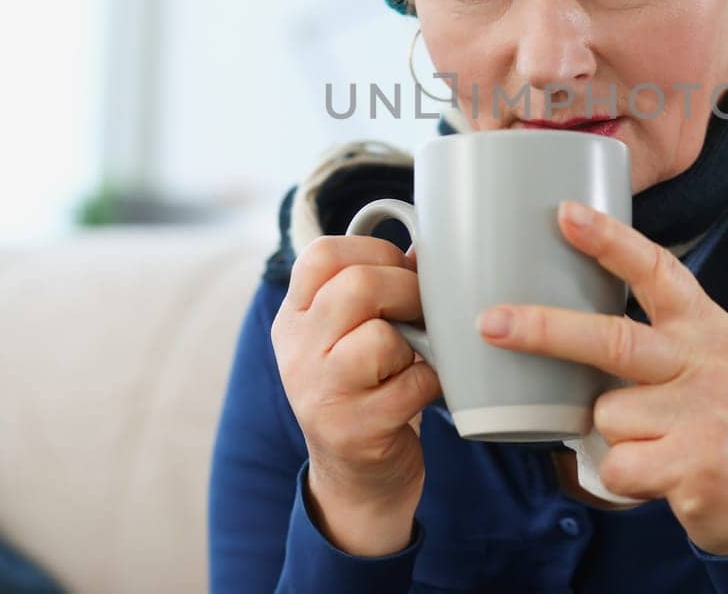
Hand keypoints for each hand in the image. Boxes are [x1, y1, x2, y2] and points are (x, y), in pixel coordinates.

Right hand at [273, 233, 441, 554]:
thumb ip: (377, 288)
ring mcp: (320, 394)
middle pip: (356, 287)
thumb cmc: (366, 388)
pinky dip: (432, 382)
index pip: (320, 255)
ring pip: (381, 338)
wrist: (355, 478)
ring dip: (416, 343)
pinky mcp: (354, 432)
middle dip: (408, 290)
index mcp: (295, 317)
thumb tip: (428, 249)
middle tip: (423, 310)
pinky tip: (423, 390)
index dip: (374, 251)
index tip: (401, 270)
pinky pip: (412, 386)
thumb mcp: (352, 334)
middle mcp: (297, 352)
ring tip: (415, 357)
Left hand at [475, 200, 727, 555]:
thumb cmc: (721, 422)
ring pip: (607, 415)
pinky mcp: (696, 463)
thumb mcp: (704, 362)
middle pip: (613, 339)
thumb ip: (653, 339)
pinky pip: (617, 466)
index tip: (565, 213)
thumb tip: (563, 323)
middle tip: (490, 322)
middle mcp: (707, 361)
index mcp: (706, 327)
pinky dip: (624, 479)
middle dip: (545, 330)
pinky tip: (662, 477)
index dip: (611, 240)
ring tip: (658, 446)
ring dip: (615, 437)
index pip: (657, 271)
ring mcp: (704, 413)